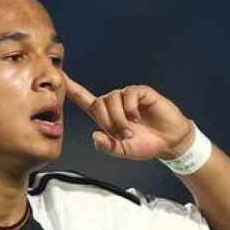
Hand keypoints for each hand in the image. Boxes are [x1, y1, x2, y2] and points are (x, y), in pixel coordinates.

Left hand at [64, 73, 194, 160]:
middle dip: (107, 122)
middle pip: (98, 103)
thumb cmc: (145, 144)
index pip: (84, 99)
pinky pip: (128, 94)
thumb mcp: (122, 151)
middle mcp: (114, 103)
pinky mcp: (141, 92)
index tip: (60, 77)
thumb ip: (107, 146)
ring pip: (112, 99)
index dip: (72, 89)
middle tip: (122, 135)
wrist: (169, 142)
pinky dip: (130, 109)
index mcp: (106, 115)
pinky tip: (137, 118)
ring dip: (119, 118)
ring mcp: (128, 96)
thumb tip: (95, 135)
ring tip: (131, 130)